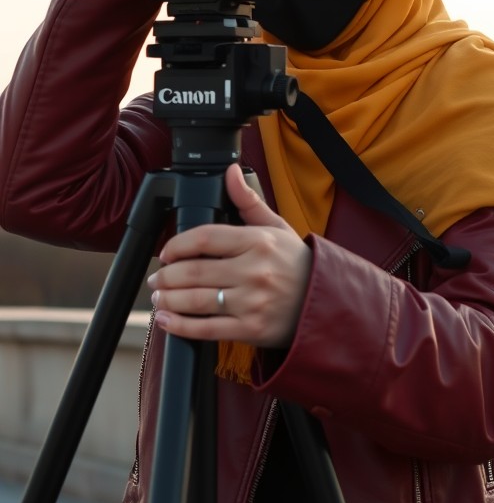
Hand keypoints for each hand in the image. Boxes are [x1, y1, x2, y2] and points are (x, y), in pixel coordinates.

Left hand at [148, 164, 311, 348]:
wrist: (326, 302)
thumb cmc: (298, 264)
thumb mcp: (277, 227)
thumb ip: (248, 201)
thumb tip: (230, 172)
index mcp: (258, 242)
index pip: (205, 238)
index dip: (177, 245)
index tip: (167, 252)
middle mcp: (254, 271)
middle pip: (195, 271)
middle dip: (166, 276)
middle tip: (157, 278)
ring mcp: (253, 302)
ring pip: (196, 301)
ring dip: (169, 300)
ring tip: (160, 297)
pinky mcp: (251, 329)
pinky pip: (207, 329)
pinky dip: (181, 326)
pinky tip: (167, 320)